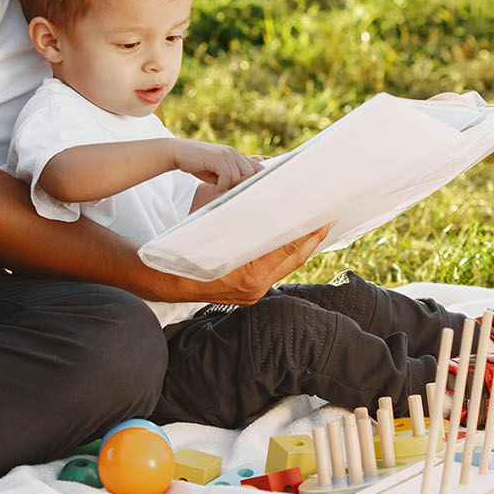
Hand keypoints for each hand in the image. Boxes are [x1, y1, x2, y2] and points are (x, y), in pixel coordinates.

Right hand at [164, 222, 334, 305]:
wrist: (165, 282)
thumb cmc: (185, 250)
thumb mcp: (211, 227)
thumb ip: (237, 217)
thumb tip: (262, 199)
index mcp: (248, 273)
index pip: (288, 249)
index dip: (308, 231)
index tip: (324, 215)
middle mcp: (255, 288)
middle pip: (294, 259)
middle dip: (312, 238)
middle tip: (328, 218)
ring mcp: (253, 294)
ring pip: (287, 266)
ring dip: (301, 246)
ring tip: (315, 227)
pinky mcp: (250, 295)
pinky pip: (276, 271)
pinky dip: (286, 255)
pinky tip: (292, 242)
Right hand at [169, 139, 264, 190]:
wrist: (178, 153)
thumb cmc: (197, 164)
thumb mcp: (216, 173)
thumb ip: (229, 179)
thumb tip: (240, 192)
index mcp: (235, 155)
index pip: (256, 167)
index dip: (261, 178)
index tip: (260, 190)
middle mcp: (233, 153)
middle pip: (251, 174)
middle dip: (241, 185)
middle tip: (227, 190)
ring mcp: (226, 154)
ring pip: (239, 177)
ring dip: (228, 186)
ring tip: (216, 187)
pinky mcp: (218, 157)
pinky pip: (228, 176)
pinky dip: (221, 186)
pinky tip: (214, 188)